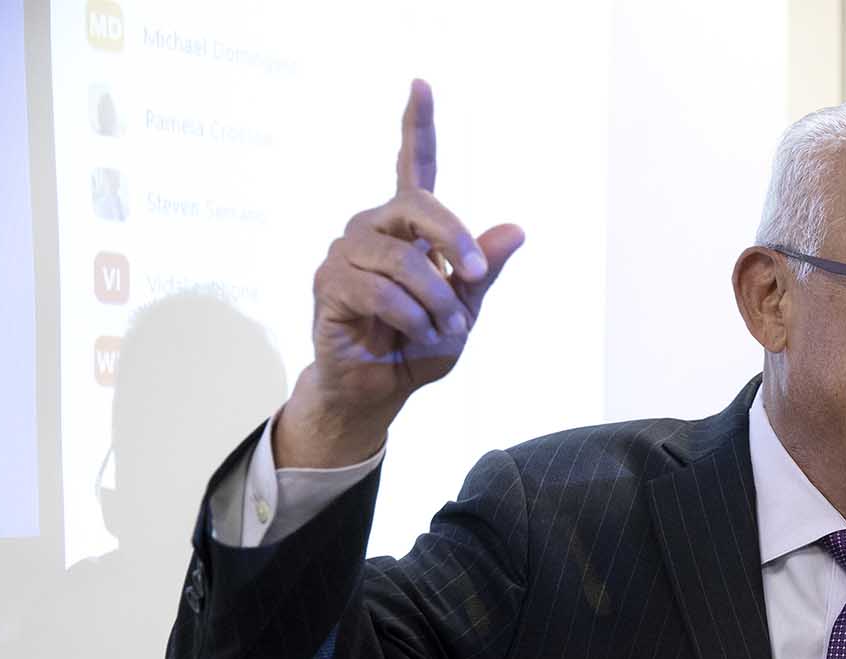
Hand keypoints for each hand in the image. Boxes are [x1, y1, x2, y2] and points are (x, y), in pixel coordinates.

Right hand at [277, 80, 524, 467]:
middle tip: (475, 274)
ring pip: (403, 261)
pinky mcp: (329, 283)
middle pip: (417, 205)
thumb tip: (516, 229)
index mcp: (410, 228)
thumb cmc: (421, 345)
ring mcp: (346, 252)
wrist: (382, 389)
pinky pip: (380, 291)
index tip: (421, 83)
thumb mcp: (466, 310)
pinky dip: (409, 317)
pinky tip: (413, 333)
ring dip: (435, 301)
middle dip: (455, 239)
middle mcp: (374, 228)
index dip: (418, 125)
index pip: (415, 167)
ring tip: (442, 328)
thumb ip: (484, 270)